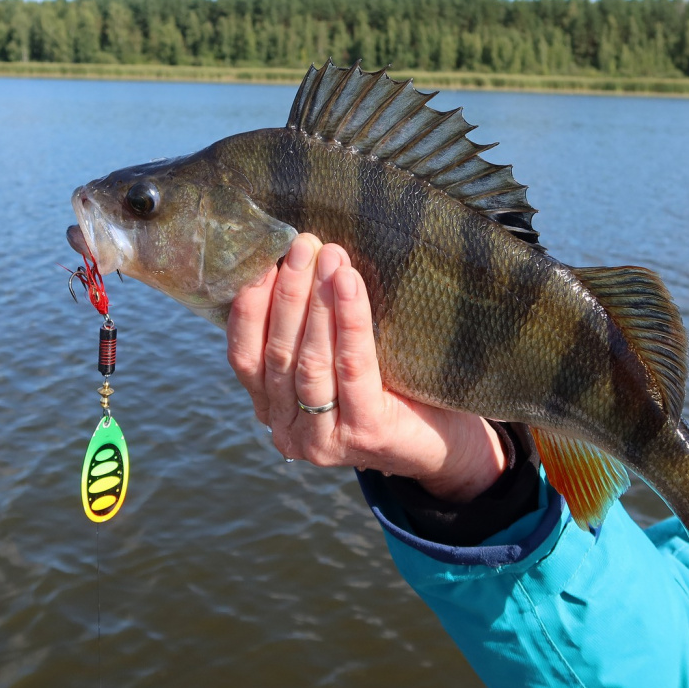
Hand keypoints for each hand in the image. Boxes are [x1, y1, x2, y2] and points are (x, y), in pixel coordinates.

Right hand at [226, 234, 506, 502]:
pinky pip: (351, 366)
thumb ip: (307, 334)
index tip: (264, 259)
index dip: (250, 306)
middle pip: (276, 354)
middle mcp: (288, 432)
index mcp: (272, 411)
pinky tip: (349, 284)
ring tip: (330, 257)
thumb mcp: (335, 364)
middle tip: (304, 244)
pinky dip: (349, 320)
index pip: (244, 357)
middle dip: (289, 292)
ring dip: (317, 301)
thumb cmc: (388, 390)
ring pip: (310, 361)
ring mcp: (323, 440)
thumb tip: (300, 259)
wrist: (444, 443)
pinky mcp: (364, 433)